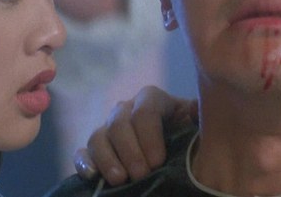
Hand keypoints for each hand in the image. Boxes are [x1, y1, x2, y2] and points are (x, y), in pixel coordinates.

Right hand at [73, 85, 197, 185]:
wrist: (176, 147)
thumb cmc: (188, 133)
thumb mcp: (196, 123)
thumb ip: (198, 115)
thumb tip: (193, 110)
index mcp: (153, 99)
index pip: (145, 109)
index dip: (149, 135)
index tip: (158, 161)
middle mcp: (127, 109)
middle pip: (119, 123)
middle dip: (130, 151)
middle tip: (142, 174)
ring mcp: (108, 128)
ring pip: (99, 136)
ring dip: (108, 159)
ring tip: (120, 179)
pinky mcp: (96, 148)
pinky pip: (83, 151)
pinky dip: (84, 162)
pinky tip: (93, 176)